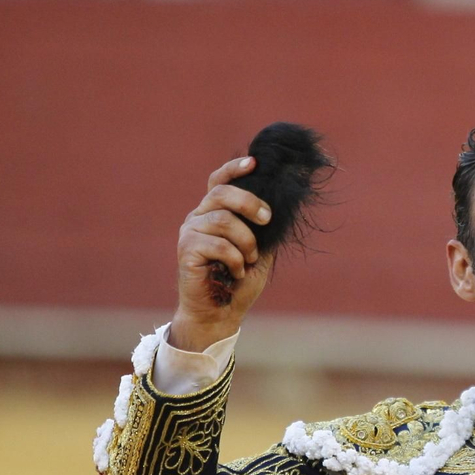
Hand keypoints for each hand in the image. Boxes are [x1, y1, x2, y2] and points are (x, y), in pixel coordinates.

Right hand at [169, 156, 272, 351]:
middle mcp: (199, 217)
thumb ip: (265, 227)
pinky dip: (235, 259)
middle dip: (250, 203)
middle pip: (222, 193)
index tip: (255, 162)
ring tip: (250, 259)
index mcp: (215, 212)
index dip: (234, 168)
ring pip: (224, 220)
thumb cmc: (240, 281)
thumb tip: (288, 204)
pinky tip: (237, 271)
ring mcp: (190, 232)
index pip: (219, 181)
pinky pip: (218, 244)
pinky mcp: (186, 250)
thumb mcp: (260, 249)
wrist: (220, 313)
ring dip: (246, 242)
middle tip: (266, 219)